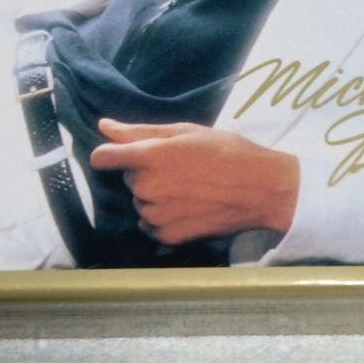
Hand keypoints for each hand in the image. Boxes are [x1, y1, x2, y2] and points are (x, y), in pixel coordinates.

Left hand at [88, 119, 299, 245]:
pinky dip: (163, 216)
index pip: (103, 157)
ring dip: (156, 195)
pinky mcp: (166, 236)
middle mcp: (146, 188)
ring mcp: (155, 215)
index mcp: (149, 157)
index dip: (110, 154)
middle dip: (147, 172)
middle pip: (129, 178)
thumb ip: (140, 132)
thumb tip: (103, 126)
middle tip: (181, 167)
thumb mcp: (185, 132)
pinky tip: (188, 207)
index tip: (122, 155)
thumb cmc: (226, 152)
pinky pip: (149, 224)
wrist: (260, 189)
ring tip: (189, 188)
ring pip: (140, 201)